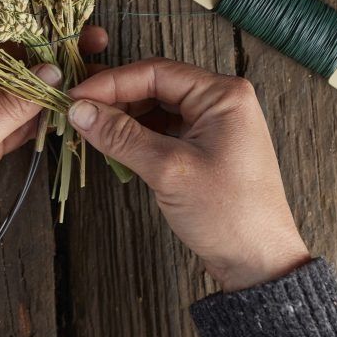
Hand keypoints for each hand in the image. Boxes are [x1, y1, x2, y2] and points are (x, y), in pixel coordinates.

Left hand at [0, 25, 107, 236]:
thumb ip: (12, 105)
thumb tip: (53, 72)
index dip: (23, 27)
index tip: (61, 25)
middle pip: (3, 58)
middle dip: (41, 55)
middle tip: (85, 46)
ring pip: (10, 87)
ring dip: (42, 85)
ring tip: (83, 75)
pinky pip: (9, 116)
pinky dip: (32, 114)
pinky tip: (63, 108)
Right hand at [68, 59, 310, 292]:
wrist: (261, 264)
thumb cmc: (226, 213)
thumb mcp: (168, 170)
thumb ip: (121, 136)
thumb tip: (79, 110)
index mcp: (222, 93)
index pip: (155, 72)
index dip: (111, 82)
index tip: (76, 96)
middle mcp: (221, 99)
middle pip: (155, 85)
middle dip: (116, 98)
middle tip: (77, 111)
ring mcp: (215, 123)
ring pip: (158, 107)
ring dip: (125, 117)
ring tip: (91, 128)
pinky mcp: (207, 146)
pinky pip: (165, 128)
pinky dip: (139, 135)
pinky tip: (115, 145)